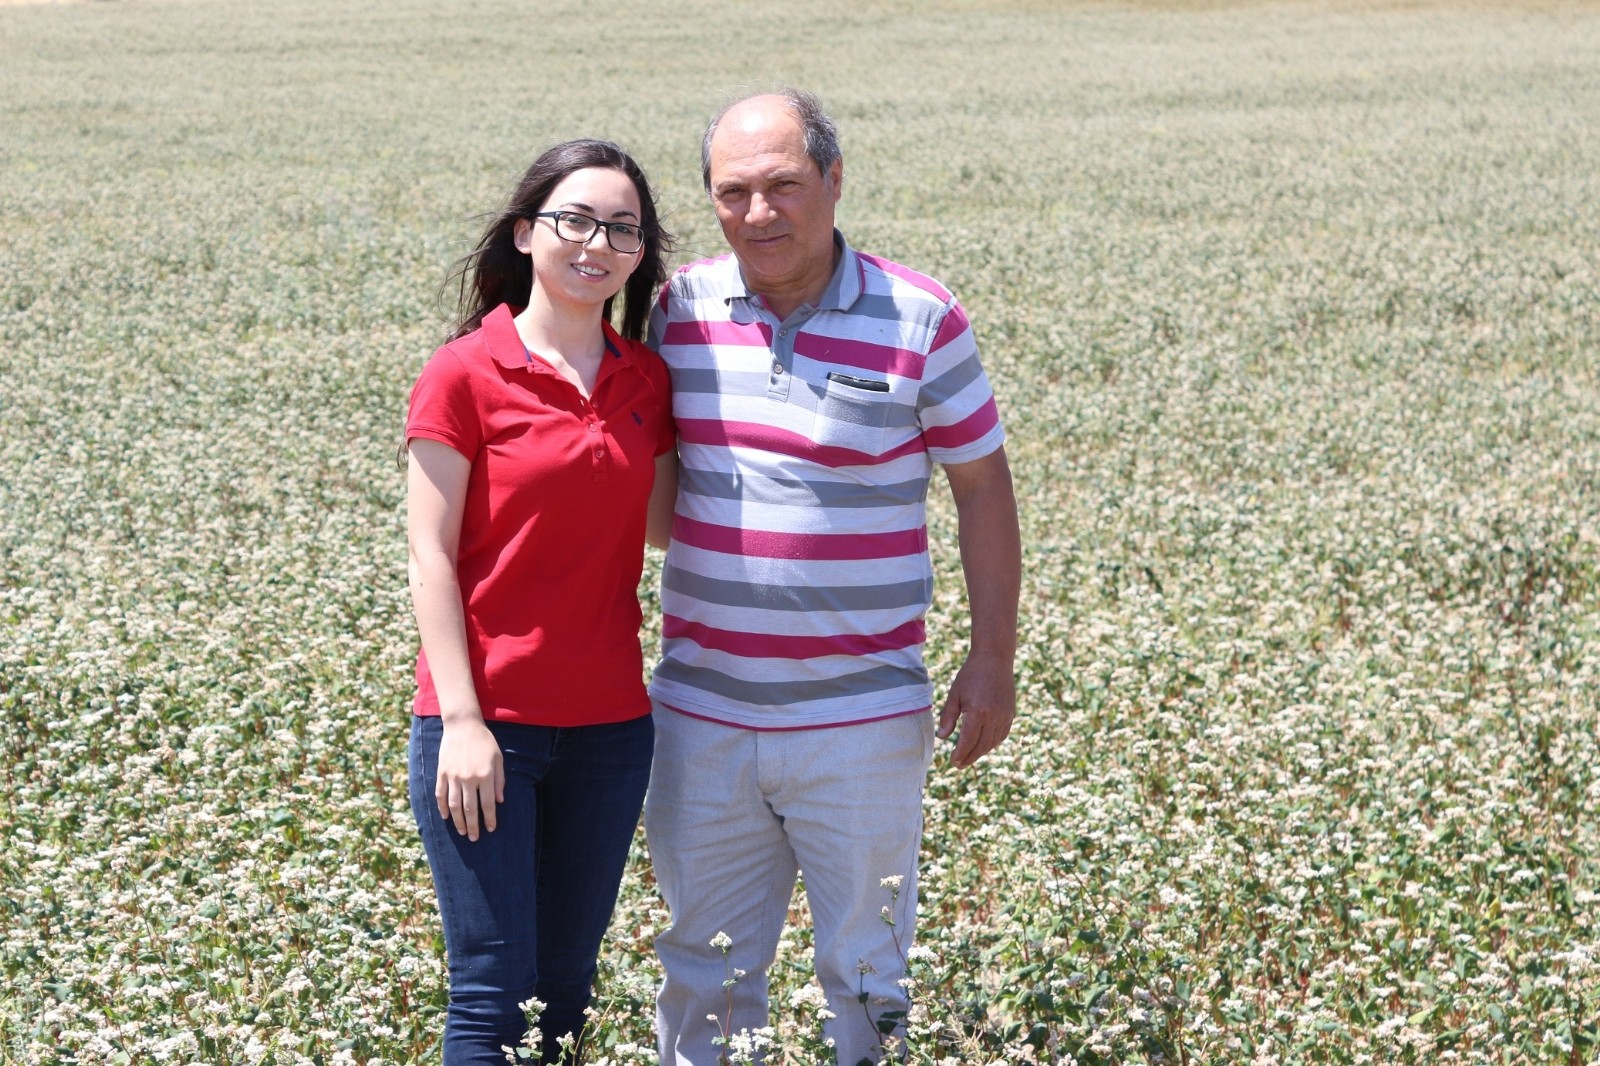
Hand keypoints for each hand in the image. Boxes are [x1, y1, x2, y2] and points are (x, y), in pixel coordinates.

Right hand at [434, 718, 504, 840]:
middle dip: (473, 826)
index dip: (489, 819)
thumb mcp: (498, 758)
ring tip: (463, 832)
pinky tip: (446, 817)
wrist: (463, 725)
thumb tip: (499, 801)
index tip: (490, 829)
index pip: (487, 804)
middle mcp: (468, 778)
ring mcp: (453, 776)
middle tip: (475, 838)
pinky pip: (441, 795)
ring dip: (458, 821)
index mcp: (485, 775)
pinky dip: (443, 807)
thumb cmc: (484, 742)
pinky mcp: (442, 773)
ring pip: (454, 806)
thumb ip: (499, 780)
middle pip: (470, 809)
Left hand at [936, 652, 1015, 768]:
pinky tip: (983, 745)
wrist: (994, 659)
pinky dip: (992, 743)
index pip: (968, 742)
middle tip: (959, 764)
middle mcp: (994, 717)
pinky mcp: (1011, 714)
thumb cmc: (970, 675)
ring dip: (981, 752)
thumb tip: (942, 737)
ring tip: (969, 756)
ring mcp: (1005, 716)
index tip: (953, 763)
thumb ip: (948, 717)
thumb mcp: (954, 694)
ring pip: (992, 742)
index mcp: (978, 712)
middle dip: (969, 757)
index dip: (960, 754)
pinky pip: (1002, 735)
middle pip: (981, 746)